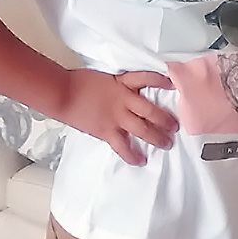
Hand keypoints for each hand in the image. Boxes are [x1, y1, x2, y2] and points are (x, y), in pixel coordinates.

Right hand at [57, 68, 178, 165]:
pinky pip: (123, 146)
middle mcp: (123, 100)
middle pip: (151, 111)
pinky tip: (141, 160)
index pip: (147, 78)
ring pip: (142, 129)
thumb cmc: (79, 83)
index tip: (172, 85)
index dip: (161, 81)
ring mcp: (116, 117)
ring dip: (157, 138)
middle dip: (165, 120)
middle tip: (175, 126)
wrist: (62, 93)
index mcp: (122, 83)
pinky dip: (133, 155)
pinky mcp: (107, 131)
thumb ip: (118, 85)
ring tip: (167, 143)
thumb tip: (128, 90)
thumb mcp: (104, 78)